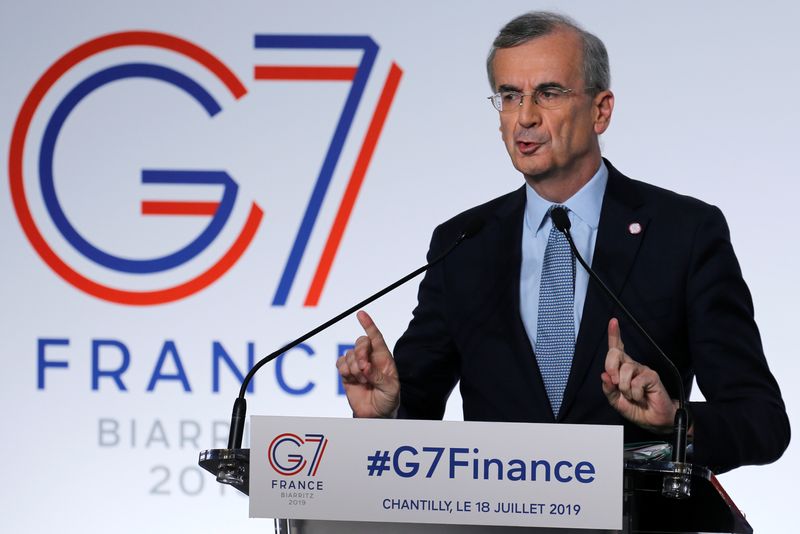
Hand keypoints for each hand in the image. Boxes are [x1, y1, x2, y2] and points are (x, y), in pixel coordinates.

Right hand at [336, 310, 399, 417]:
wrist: (376, 414)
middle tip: (363, 369)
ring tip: (362, 381)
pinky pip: (340, 363)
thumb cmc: (388, 399)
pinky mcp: (346, 373)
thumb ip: (378, 376)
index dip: (368, 325)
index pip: (376, 337)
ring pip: (349, 354)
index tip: (361, 314)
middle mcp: (370, 358)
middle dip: (360, 353)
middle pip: (361, 343)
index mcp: (384, 358)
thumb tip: (365, 367)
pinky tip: (352, 379)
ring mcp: (357, 365)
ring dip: (354, 368)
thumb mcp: (390, 388)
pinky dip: (344, 370)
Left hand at [601, 318, 676, 433]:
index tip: (613, 321)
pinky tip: (641, 397)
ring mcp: (642, 369)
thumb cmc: (636, 409)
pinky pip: (636, 381)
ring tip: (631, 395)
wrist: (653, 420)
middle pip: (615, 353)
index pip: (616, 348)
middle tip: (616, 384)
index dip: (614, 334)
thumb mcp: (616, 401)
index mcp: (621, 369)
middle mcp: (631, 366)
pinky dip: (634, 393)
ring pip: (625, 369)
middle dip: (610, 367)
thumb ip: (608, 389)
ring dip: (624, 387)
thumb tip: (604, 376)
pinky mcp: (651, 376)